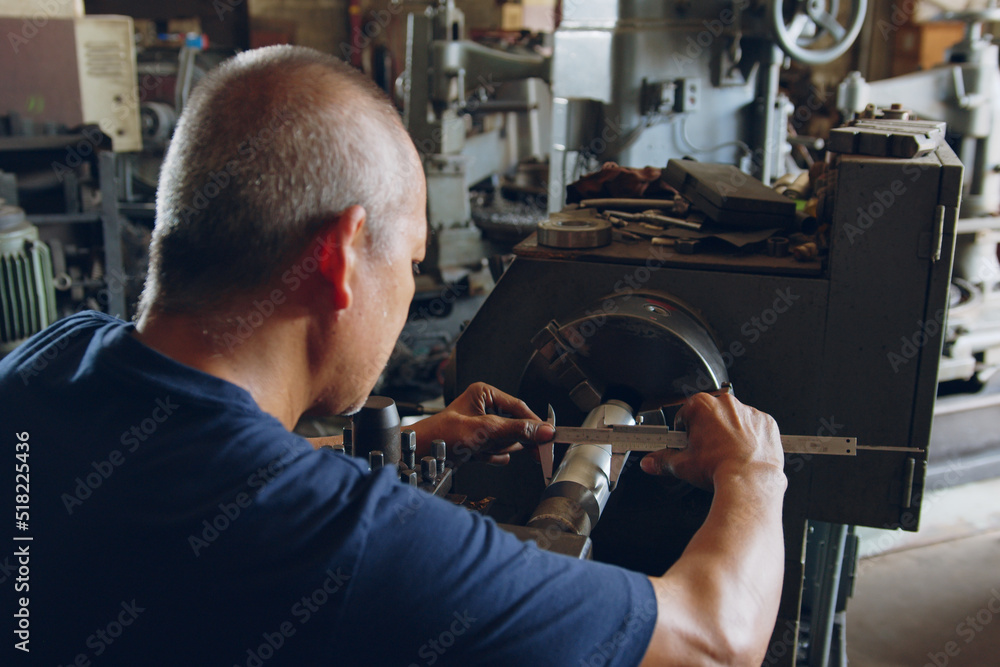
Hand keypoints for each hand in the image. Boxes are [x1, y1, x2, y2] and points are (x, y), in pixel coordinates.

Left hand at [409, 383, 554, 465]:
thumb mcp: (485, 431)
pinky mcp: (477, 442)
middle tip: (522, 451)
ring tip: (482, 449)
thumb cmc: (441, 436)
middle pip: (515, 425)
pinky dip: (491, 456)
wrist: (418, 457)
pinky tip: (480, 456)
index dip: (535, 424)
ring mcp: (480, 426)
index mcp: (485, 394)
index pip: (520, 408)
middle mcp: (483, 407)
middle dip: (510, 439)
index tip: (549, 437)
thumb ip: (517, 431)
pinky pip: (496, 450)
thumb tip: (544, 431)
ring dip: (498, 449)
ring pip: (506, 440)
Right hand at [639, 392, 783, 489]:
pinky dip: (750, 438)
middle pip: (710, 416)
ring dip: (729, 434)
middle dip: (707, 432)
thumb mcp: (683, 465)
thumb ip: (662, 460)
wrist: (750, 480)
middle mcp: (726, 403)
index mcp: (702, 406)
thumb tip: (650, 463)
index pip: (685, 415)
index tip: (687, 444)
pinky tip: (744, 453)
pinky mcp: (766, 422)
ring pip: (734, 420)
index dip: (684, 433)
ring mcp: (748, 411)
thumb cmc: (719, 468)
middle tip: (707, 453)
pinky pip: (755, 427)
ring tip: (727, 455)